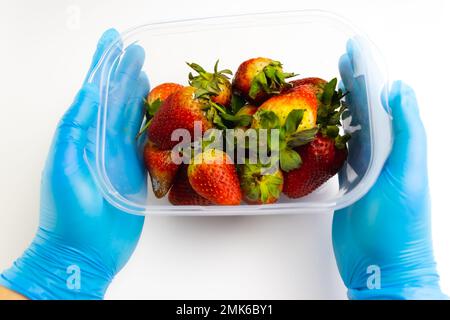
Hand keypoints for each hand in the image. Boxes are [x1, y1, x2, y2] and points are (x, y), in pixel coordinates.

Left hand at [0, 29, 148, 298]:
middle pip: (114, 99)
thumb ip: (75, 129)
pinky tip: (156, 112)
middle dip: (123, 73)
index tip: (113, 42)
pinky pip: (145, 141)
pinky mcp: (134, 172)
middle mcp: (100, 141)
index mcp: (81, 136)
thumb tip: (88, 93)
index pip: (93, 92)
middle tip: (135, 51)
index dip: (103, 66)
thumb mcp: (64, 167)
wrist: (85, 251)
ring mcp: (118, 156)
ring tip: (145, 72)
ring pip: (130, 117)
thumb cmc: (69, 214)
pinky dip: (150, 123)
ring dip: (136, 93)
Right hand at [332, 40, 445, 298]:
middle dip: (353, 84)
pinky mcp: (348, 183)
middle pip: (365, 111)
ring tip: (328, 87)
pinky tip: (323, 127)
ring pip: (351, 129)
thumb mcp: (408, 174)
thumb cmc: (400, 224)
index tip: (354, 52)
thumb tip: (399, 90)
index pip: (381, 101)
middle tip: (339, 61)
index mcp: (398, 145)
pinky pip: (339, 153)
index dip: (369, 75)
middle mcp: (382, 153)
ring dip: (341, 107)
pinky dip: (331, 136)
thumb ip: (407, 131)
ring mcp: (364, 168)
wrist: (383, 265)